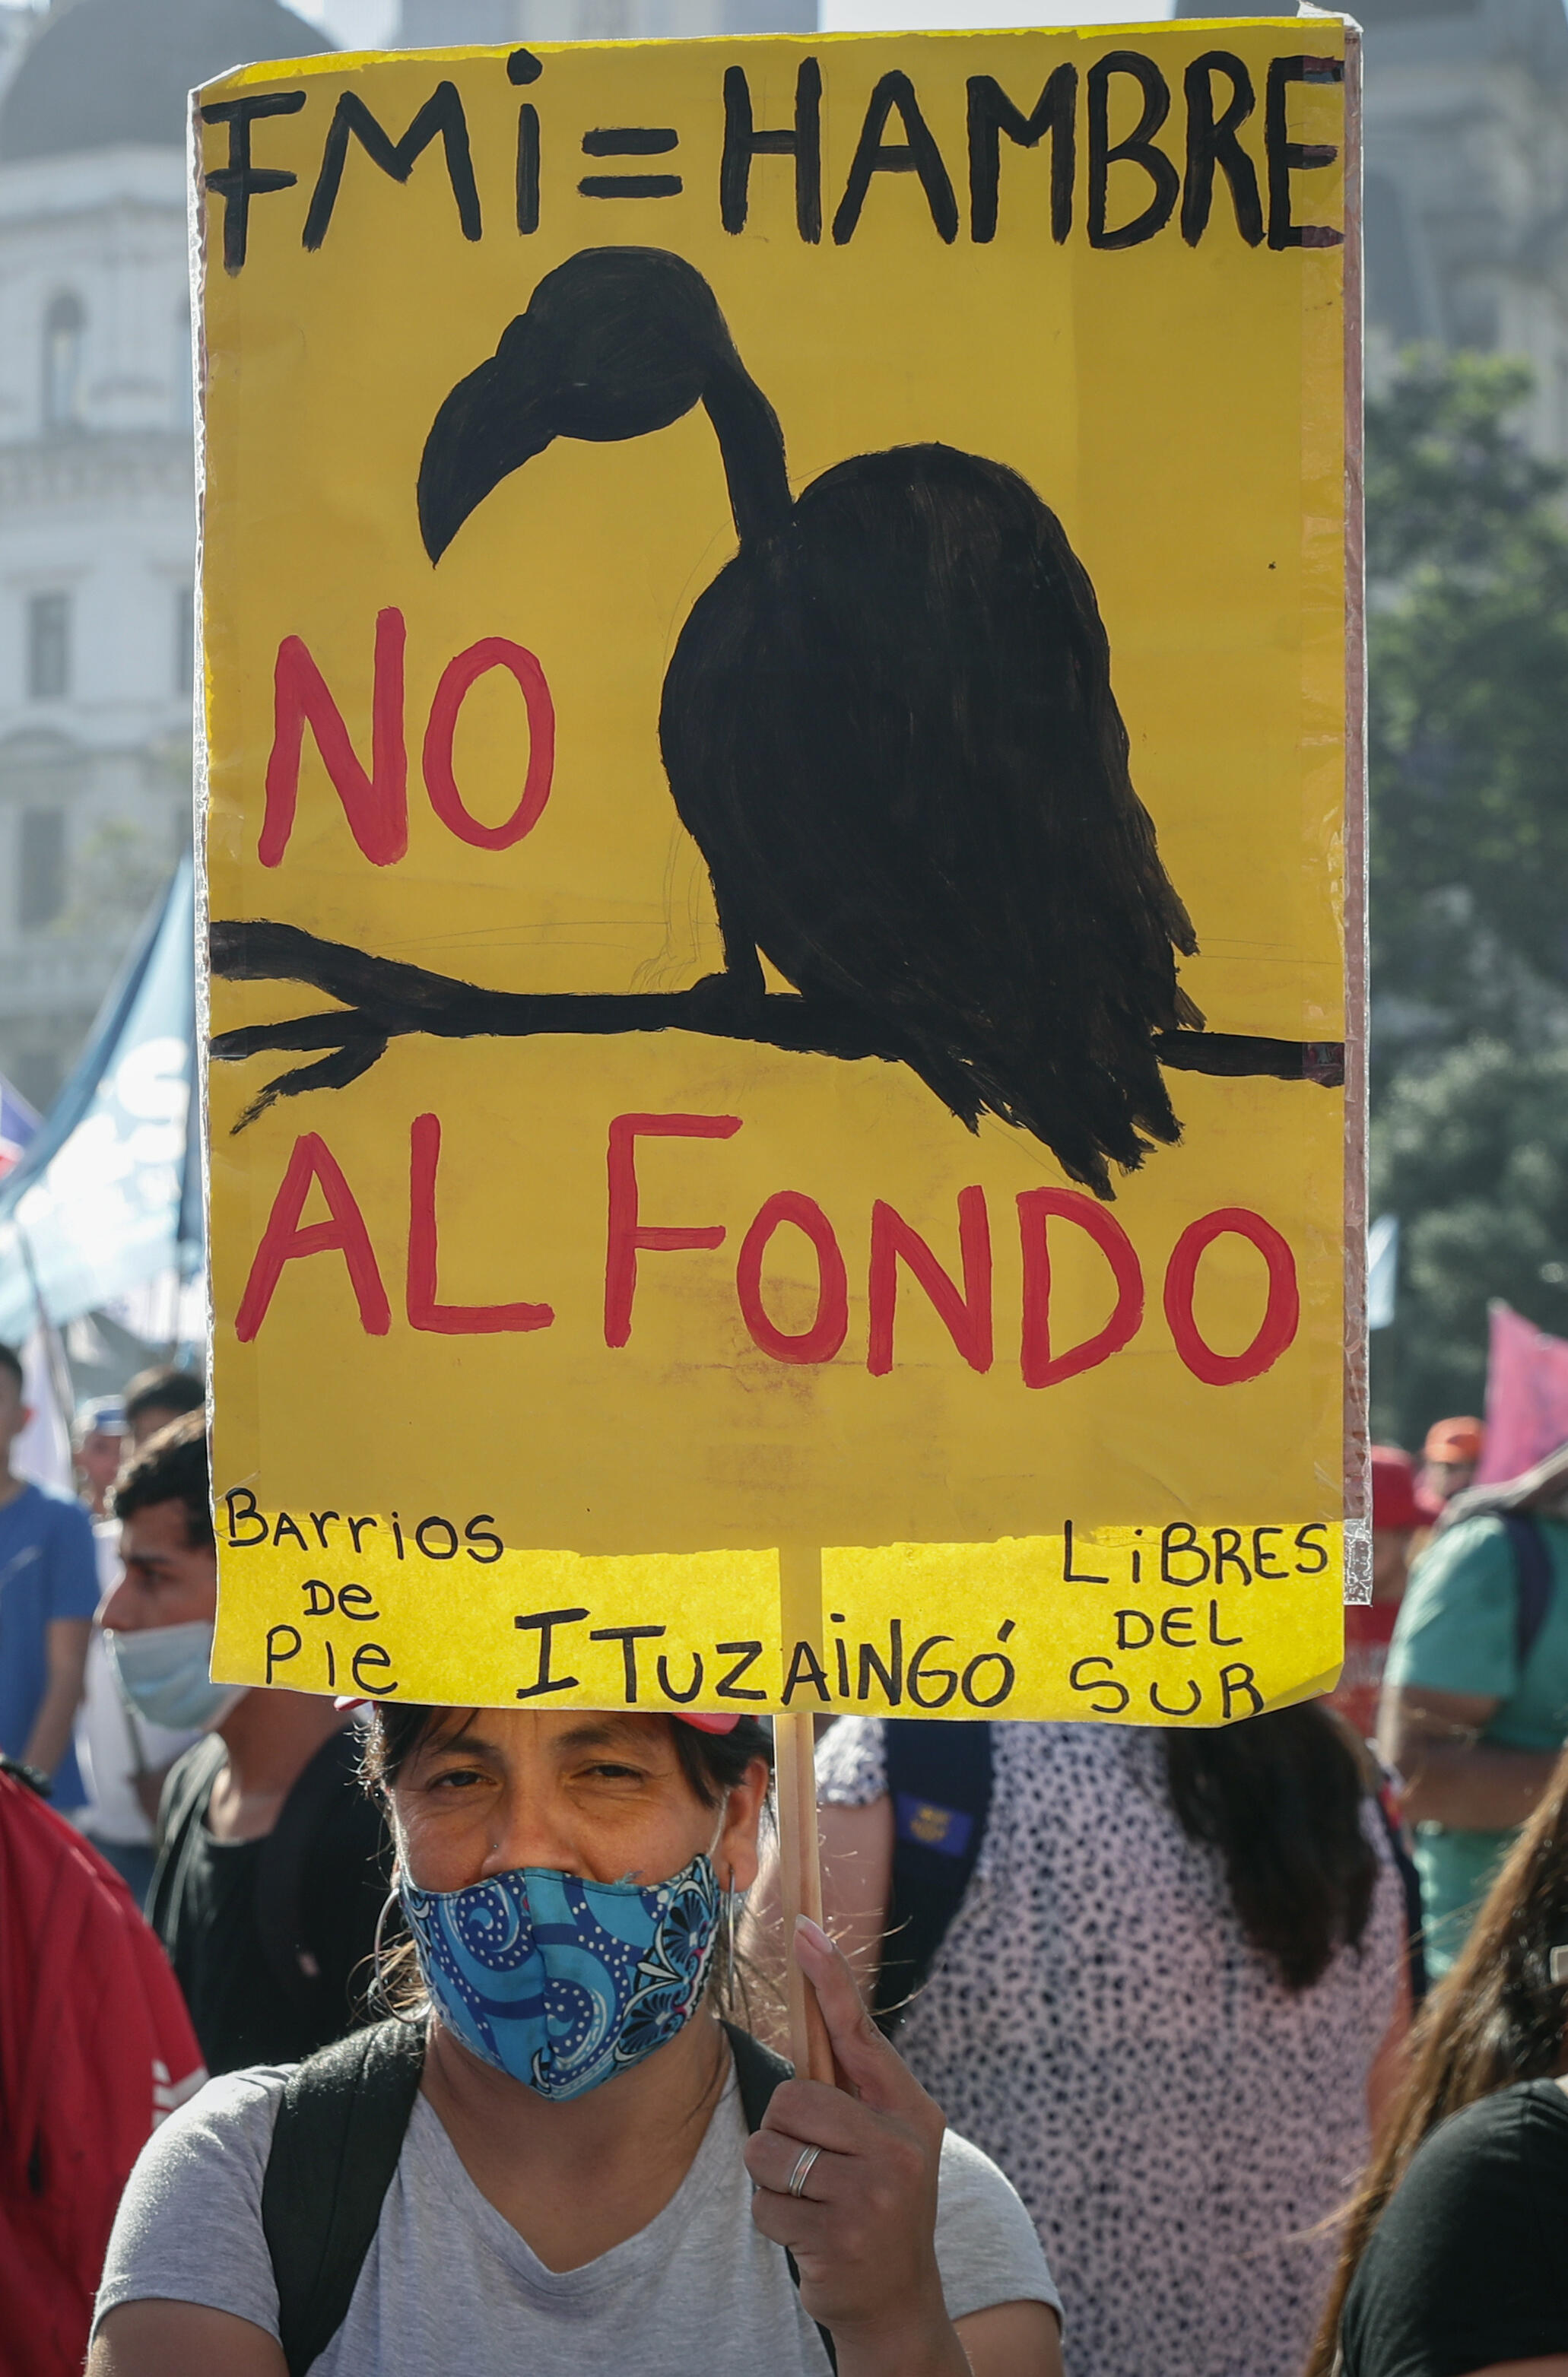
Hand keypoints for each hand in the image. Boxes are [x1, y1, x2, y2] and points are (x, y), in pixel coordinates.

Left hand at [745, 1915, 965, 2374]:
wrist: (898, 2304)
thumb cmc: (877, 2204)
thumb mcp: (884, 2142)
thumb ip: (852, 2091)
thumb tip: (812, 2014)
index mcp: (910, 2111)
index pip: (861, 2033)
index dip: (829, 1979)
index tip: (803, 1928)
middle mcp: (899, 2148)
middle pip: (790, 2098)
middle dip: (782, 2133)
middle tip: (814, 2169)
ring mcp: (872, 2196)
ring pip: (768, 2152)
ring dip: (773, 2182)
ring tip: (811, 2204)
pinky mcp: (839, 2240)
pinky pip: (764, 2205)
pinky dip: (773, 2223)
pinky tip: (809, 2238)